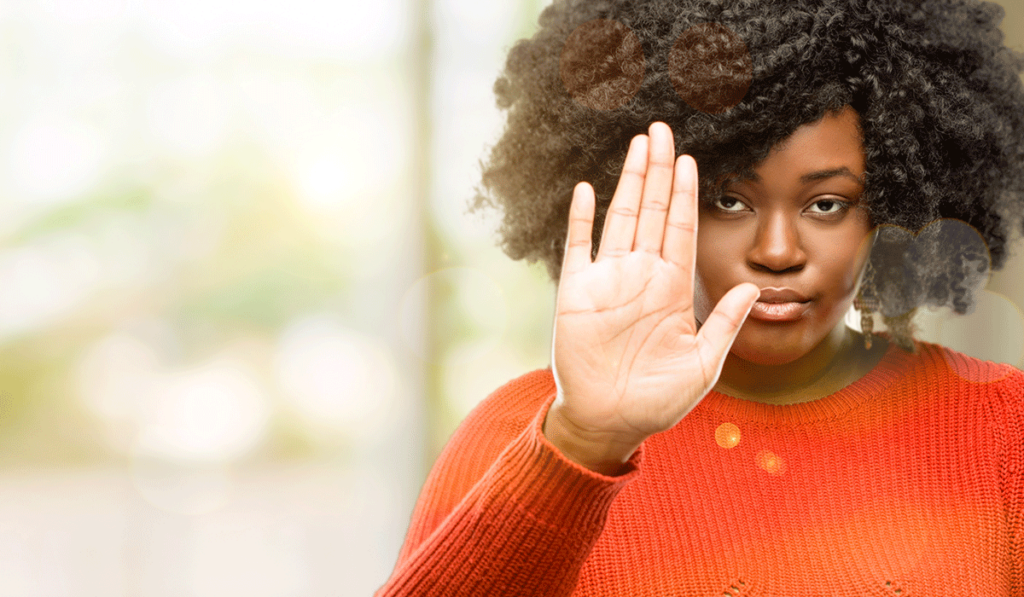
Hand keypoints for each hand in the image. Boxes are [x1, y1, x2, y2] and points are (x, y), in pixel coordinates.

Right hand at [545, 122, 759, 474]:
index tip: (691, 159)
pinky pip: (578, 247)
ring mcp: (607, 281)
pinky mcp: (576, 293)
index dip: (685, 193)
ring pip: (620, 217)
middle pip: (652, 211)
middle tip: (663, 129)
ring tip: (638, 144)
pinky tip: (588, 188)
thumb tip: (754, 288)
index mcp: (671, 288)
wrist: (609, 422)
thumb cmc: (657, 400)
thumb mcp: (703, 364)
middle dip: (659, 170)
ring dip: (629, 180)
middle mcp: (640, 275)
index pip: (680, 228)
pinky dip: (582, 218)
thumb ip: (724, 323)